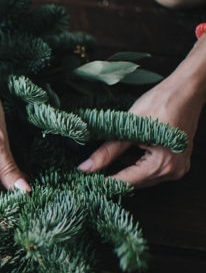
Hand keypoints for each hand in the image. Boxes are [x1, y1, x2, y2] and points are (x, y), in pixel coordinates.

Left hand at [77, 75, 201, 187]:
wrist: (187, 89)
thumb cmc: (160, 103)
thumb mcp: (128, 128)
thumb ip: (107, 151)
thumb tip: (85, 168)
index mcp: (162, 164)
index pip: (126, 181)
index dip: (104, 182)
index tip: (86, 181)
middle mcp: (173, 171)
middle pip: (135, 182)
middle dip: (114, 176)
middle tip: (93, 170)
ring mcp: (178, 167)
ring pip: (143, 177)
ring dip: (125, 169)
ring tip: (110, 156)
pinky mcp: (178, 161)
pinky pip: (152, 169)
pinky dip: (137, 163)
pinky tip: (127, 150)